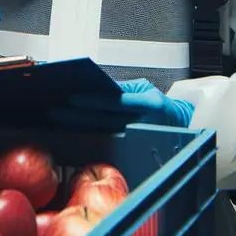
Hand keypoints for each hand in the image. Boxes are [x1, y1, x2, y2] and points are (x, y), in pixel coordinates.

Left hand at [50, 78, 194, 129]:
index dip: (92, 100)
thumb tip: (93, 87)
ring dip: (77, 126)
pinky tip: (71, 131)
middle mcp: (142, 123)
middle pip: (103, 120)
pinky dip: (86, 136)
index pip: (115, 101)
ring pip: (100, 132)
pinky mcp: (131, 148)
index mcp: (149, 104)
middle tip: (54, 111)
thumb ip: (121, 89)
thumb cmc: (159, 105)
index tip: (71, 98)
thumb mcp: (144, 89)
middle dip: (76, 116)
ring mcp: (136, 138)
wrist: (182, 126)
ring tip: (57, 120)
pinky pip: (104, 142)